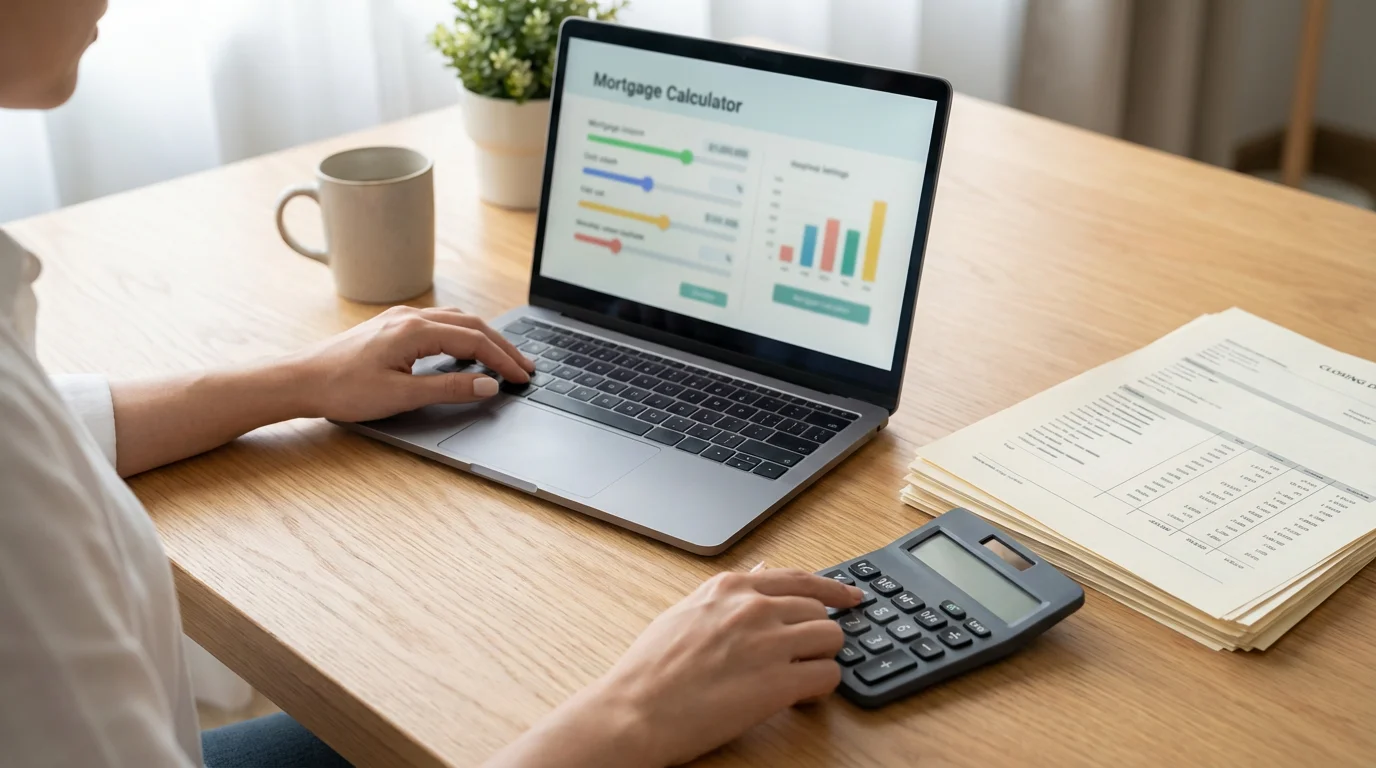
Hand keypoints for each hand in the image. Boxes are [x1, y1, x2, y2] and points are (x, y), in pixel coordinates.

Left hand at [286, 306, 534, 421]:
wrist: (299, 380)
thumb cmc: (343, 389)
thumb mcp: (401, 396)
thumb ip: (448, 389)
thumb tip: (487, 385)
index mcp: (416, 330)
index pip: (475, 342)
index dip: (503, 360)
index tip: (522, 378)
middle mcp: (411, 317)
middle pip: (472, 325)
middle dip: (502, 346)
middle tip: (525, 367)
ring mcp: (399, 319)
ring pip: (456, 320)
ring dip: (484, 338)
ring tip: (503, 357)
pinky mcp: (391, 326)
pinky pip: (439, 323)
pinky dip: (463, 334)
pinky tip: (465, 349)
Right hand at [487, 569, 863, 767]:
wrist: (635, 710)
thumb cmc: (650, 670)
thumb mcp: (688, 612)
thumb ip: (729, 594)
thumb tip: (762, 572)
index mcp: (730, 588)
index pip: (800, 578)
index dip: (833, 589)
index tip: (850, 597)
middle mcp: (753, 608)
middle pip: (820, 610)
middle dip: (816, 634)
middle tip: (803, 656)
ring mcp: (768, 643)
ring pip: (832, 638)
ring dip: (822, 659)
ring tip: (799, 677)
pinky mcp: (778, 682)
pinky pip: (828, 676)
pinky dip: (821, 688)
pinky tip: (800, 697)